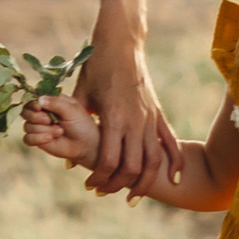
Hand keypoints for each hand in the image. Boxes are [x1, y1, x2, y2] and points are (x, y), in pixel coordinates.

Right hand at [21, 92, 101, 169]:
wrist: (86, 145)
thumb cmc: (82, 124)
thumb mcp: (72, 110)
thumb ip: (55, 103)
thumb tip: (38, 100)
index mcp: (49, 102)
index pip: (33, 99)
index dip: (33, 104)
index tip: (40, 108)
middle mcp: (42, 113)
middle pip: (25, 112)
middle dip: (36, 117)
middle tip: (50, 120)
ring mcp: (39, 127)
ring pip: (27, 126)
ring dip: (43, 130)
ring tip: (60, 131)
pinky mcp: (38, 140)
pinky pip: (27, 139)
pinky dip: (37, 139)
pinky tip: (50, 139)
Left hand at [76, 31, 179, 199]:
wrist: (121, 41)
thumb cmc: (96, 66)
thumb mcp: (80, 94)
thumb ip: (72, 125)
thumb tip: (65, 161)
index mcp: (114, 116)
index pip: (110, 160)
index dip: (100, 178)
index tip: (90, 184)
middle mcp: (135, 119)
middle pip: (132, 166)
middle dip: (118, 185)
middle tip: (104, 192)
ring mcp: (149, 116)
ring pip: (154, 160)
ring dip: (144, 182)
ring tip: (133, 197)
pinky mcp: (157, 112)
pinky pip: (169, 142)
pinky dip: (174, 163)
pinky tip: (172, 179)